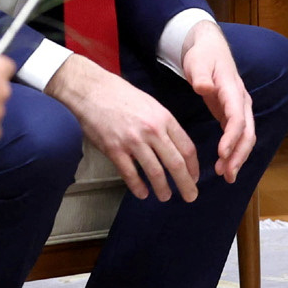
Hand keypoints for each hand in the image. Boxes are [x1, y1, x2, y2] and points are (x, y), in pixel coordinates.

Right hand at [49, 54, 200, 202]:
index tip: (194, 178)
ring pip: (155, 172)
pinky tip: (143, 193)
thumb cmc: (123, 96)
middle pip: (175, 164)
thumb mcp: (152, 105)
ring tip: (166, 197)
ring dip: (163, 189)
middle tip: (190, 197)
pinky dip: (138, 187)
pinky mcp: (114, 149)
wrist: (93, 90)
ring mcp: (133, 140)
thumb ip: (165, 126)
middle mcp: (152, 130)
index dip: (193, 168)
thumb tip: (176, 149)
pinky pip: (130, 174)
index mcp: (164, 118)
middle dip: (185, 184)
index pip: (187, 148)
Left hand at [179, 19, 252, 182]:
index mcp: (233, 89)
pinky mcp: (234, 113)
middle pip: (247, 132)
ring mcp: (240, 108)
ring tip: (226, 176)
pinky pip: (239, 136)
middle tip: (227, 175)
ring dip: (238, 157)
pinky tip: (225, 166)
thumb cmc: (203, 55)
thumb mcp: (198, 62)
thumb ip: (201, 75)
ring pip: (246, 137)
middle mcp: (241, 101)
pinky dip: (235, 152)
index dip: (232, 137)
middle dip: (239, 155)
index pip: (237, 117)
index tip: (222, 154)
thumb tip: (204, 87)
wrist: (211, 47)